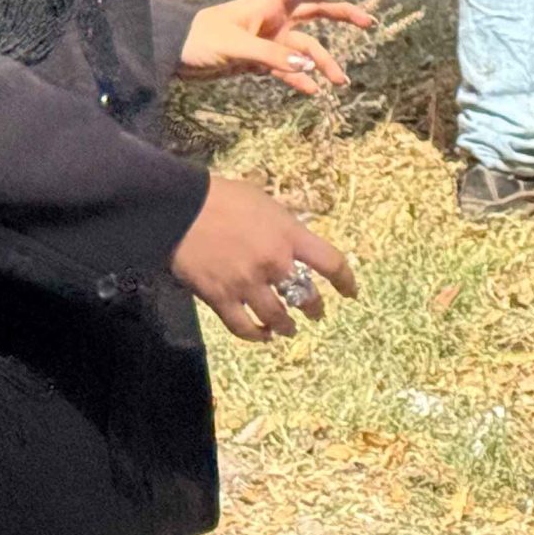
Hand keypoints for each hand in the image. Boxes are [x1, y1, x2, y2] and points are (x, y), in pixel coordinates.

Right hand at [171, 174, 359, 341]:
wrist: (182, 209)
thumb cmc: (225, 198)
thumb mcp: (267, 203)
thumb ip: (284, 227)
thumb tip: (292, 241)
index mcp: (289, 235)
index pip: (330, 262)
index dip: (345, 280)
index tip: (351, 292)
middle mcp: (274, 263)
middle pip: (305, 296)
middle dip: (314, 308)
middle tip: (316, 313)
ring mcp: (247, 284)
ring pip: (276, 317)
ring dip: (286, 326)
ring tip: (289, 330)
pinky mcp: (221, 298)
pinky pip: (243, 327)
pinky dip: (255, 335)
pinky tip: (262, 336)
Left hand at [178, 0, 375, 96]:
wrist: (171, 56)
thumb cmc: (198, 41)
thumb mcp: (234, 47)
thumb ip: (272, 56)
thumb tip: (311, 66)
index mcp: (265, 4)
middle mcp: (272, 18)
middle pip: (315, 10)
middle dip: (342, 15)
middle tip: (369, 25)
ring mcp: (268, 40)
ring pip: (306, 46)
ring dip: (324, 61)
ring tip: (341, 82)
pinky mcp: (260, 61)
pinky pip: (288, 68)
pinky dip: (301, 78)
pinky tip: (314, 91)